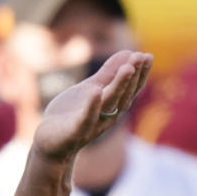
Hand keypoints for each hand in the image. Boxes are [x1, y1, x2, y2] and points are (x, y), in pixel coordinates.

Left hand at [32, 50, 152, 162]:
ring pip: (109, 105)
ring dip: (119, 86)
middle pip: (123, 96)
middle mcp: (106, 116)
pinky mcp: (75, 133)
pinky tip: (95, 92)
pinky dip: (91, 107)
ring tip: (127, 68)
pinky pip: (85, 119)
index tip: (146, 55)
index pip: (130, 89)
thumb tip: (128, 52)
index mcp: (112, 106)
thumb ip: (108, 74)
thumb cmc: (72, 114)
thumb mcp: (91, 89)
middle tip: (140, 58)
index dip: (140, 73)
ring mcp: (92, 125)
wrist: (50, 142)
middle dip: (132, 77)